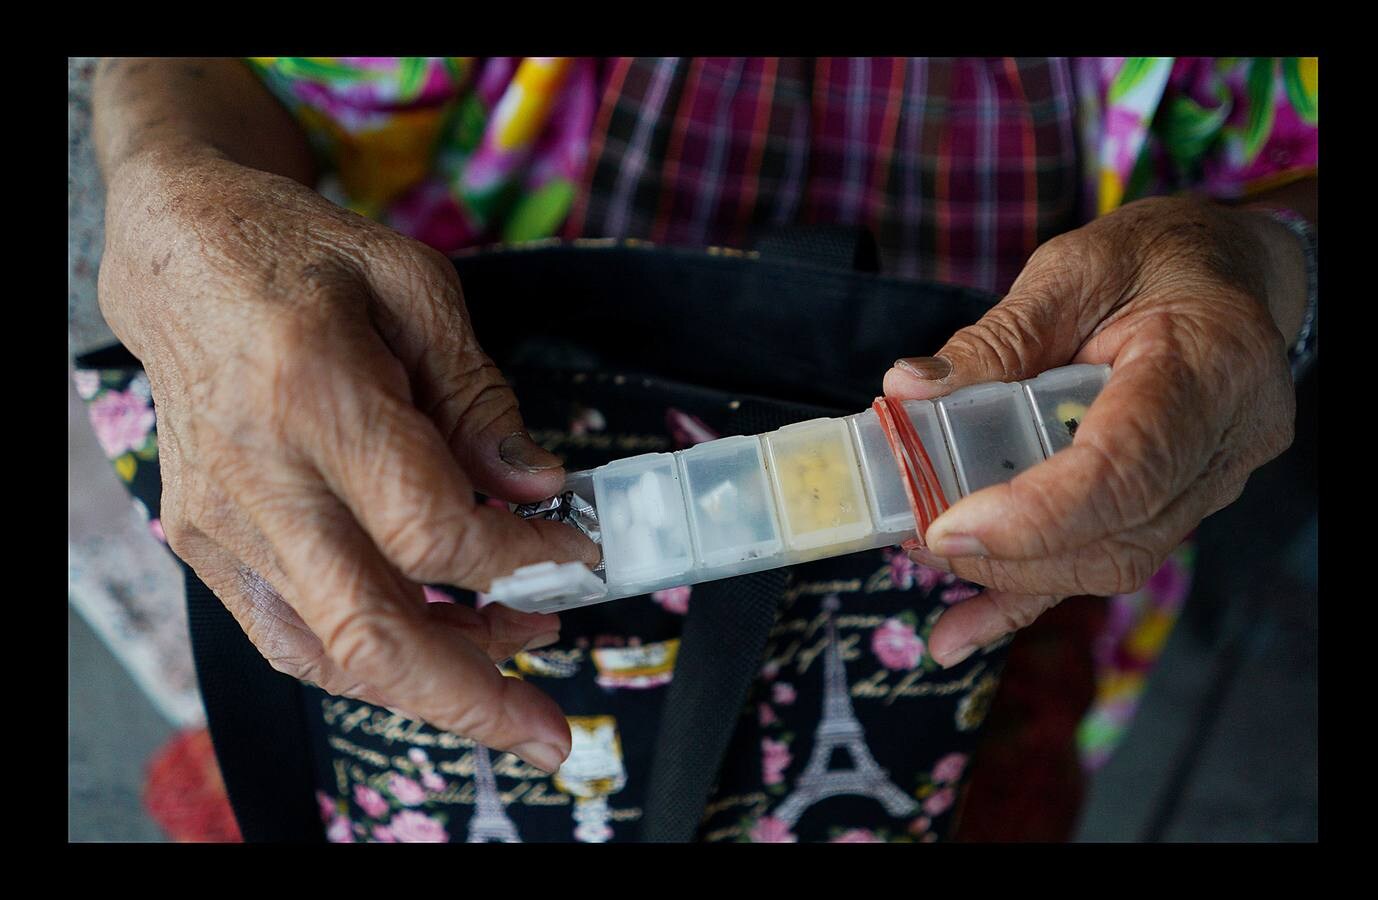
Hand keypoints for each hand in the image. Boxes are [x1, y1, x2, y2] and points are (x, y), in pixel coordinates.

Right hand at [98, 150, 598, 772]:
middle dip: (474, 698)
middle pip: (368, 630)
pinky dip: (376, 657)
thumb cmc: (308, 259)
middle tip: (551, 732)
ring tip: (515, 658)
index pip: (429, 528)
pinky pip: (296, 636)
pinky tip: (444, 639)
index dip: (518, 559)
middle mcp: (254, 473)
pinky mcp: (206, 544)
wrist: (184, 264)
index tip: (578, 552)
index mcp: (311, 389)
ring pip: (329, 654)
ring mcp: (218, 521)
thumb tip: (541, 491)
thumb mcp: (417, 290)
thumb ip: (480, 399)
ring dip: (432, 683)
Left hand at [884, 195, 1300, 666]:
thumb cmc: (1157, 259)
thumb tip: (908, 391)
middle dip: (1005, 548)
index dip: (1037, 513)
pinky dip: (1025, 600)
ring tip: (927, 546)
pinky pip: (1103, 566)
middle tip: (914, 528)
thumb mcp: (1074, 271)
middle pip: (1115, 534)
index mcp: (1209, 368)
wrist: (1230, 275)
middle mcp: (1224, 446)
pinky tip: (957, 634)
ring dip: (1009, 568)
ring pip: (1110, 562)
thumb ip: (997, 337)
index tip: (947, 527)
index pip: (1128, 468)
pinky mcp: (1178, 508)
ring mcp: (1210, 488)